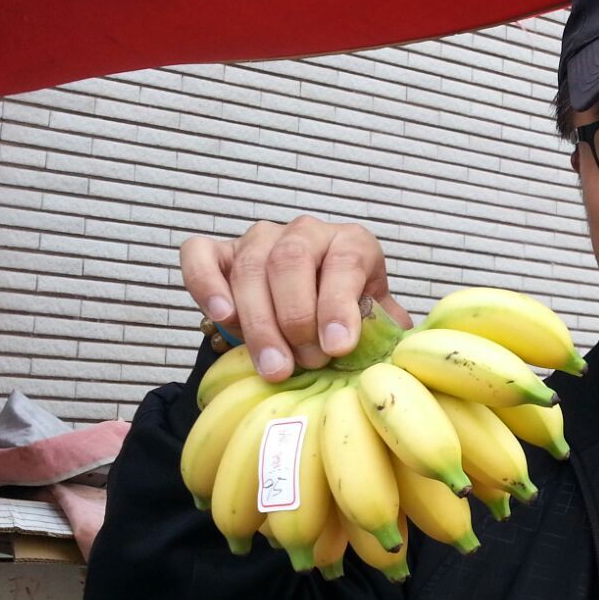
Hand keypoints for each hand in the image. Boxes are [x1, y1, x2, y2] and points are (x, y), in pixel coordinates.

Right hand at [179, 216, 412, 381]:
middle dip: (296, 320)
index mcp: (352, 243)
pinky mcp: (220, 251)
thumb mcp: (376, 322)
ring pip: (250, 267)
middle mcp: (306, 232)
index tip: (338, 347)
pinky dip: (206, 284)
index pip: (344, 263)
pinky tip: (223, 317)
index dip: (339, 306)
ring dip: (260, 323)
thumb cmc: (347, 320)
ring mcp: (260, 238)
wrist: (311, 314)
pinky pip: (201, 257)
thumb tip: (397, 353)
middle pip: (290, 263)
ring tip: (274, 367)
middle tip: (306, 364)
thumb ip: (387, 331)